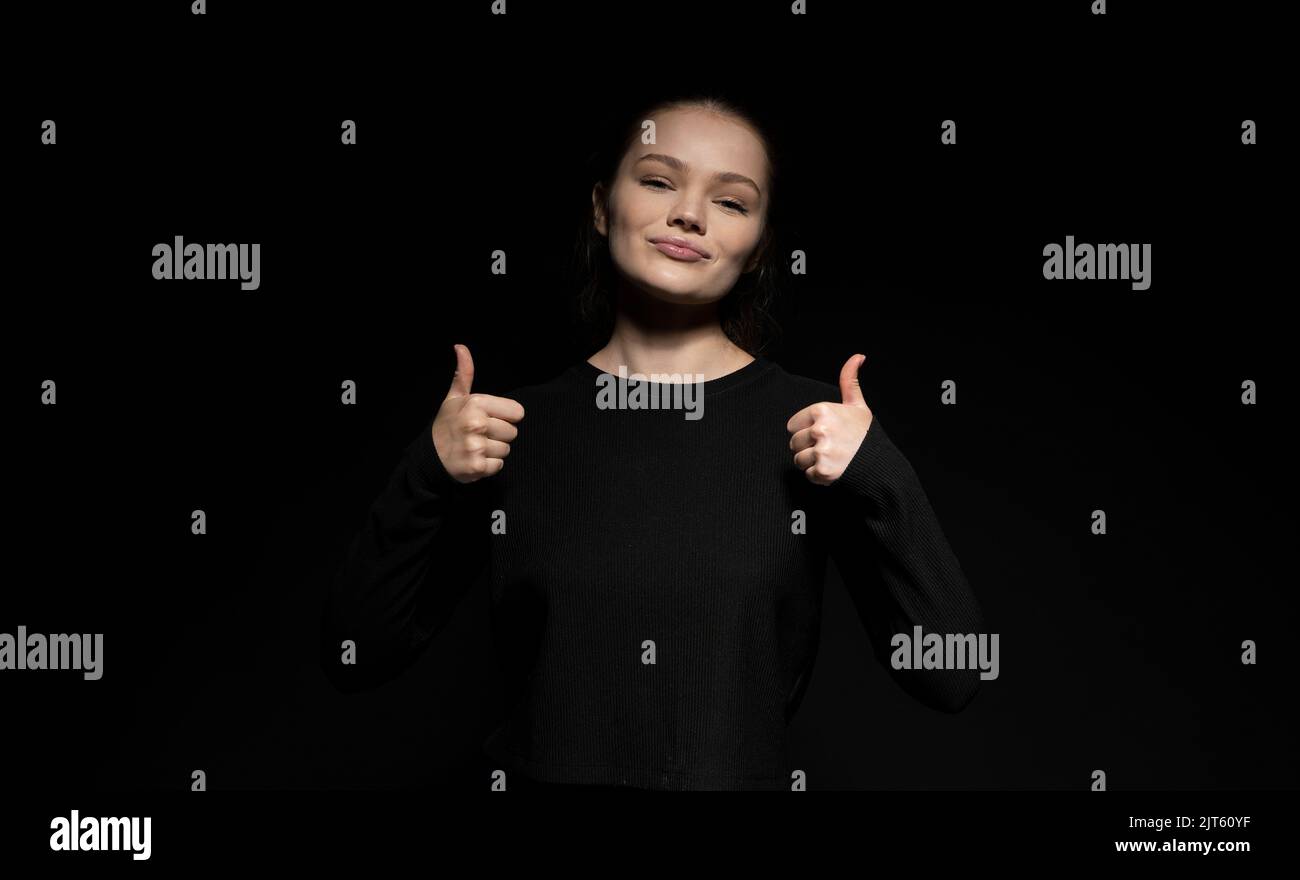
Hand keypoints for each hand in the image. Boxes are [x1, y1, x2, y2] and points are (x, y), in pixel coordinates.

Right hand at [431, 344, 525, 482]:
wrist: (429, 457)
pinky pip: (498, 466)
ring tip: (475, 447)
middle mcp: (477, 424)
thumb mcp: (454, 398)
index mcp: (476, 404)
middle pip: (512, 432)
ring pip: (506, 450)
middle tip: (478, 434)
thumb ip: (464, 373)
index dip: (505, 416)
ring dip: (493, 451)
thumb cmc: (446, 425)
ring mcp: (476, 447)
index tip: (489, 418)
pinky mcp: (477, 467)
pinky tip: (474, 459)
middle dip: (498, 434)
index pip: (517, 412)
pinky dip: (488, 466)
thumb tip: (460, 347)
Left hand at [786, 353, 873, 485]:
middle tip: (828, 447)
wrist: (880, 463)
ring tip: (831, 458)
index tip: (823, 433)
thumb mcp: (857, 405)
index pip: (792, 425)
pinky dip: (818, 476)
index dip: (805, 431)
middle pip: (793, 443)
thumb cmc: (865, 434)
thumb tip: (858, 356)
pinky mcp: (822, 471)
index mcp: (822, 410)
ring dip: (811, 463)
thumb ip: (849, 381)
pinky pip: (808, 475)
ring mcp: (821, 451)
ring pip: (798, 460)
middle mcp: (819, 430)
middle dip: (807, 447)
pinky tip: (834, 469)